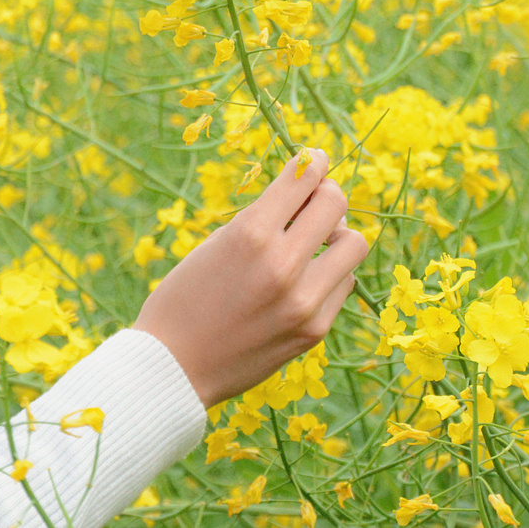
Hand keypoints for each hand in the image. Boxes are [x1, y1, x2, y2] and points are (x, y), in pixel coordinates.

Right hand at [133, 148, 369, 407]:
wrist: (173, 367)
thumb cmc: (186, 297)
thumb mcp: (217, 243)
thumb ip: (264, 219)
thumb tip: (311, 193)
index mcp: (250, 233)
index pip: (304, 175)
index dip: (313, 161)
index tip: (314, 160)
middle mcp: (282, 263)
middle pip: (335, 201)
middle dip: (325, 195)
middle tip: (311, 204)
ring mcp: (303, 300)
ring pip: (354, 243)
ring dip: (337, 236)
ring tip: (314, 244)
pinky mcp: (314, 330)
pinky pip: (344, 284)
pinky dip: (330, 274)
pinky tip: (305, 281)